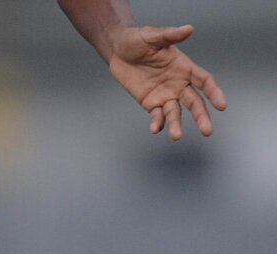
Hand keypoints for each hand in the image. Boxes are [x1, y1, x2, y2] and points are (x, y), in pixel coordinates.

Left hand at [106, 25, 225, 139]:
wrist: (119, 51)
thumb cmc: (138, 41)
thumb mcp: (153, 36)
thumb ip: (170, 35)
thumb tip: (188, 29)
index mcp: (184, 68)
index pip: (204, 81)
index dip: (213, 92)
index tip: (221, 106)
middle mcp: (178, 84)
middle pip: (194, 102)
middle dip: (201, 116)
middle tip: (207, 131)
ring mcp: (165, 95)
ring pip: (175, 113)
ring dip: (176, 125)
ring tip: (176, 136)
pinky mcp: (150, 103)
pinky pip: (156, 116)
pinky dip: (157, 123)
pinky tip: (155, 129)